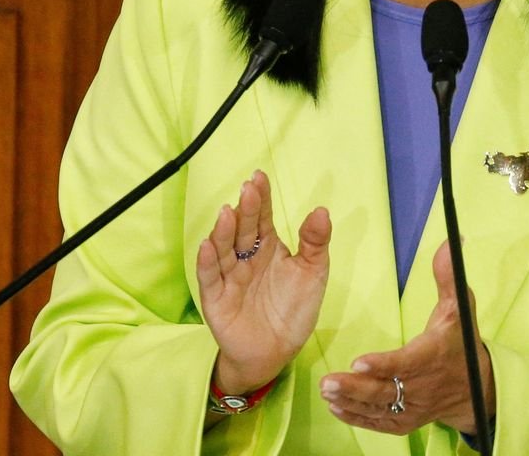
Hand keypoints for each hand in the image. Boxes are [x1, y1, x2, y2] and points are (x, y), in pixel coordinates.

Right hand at [196, 170, 330, 393]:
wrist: (275, 352)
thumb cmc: (293, 310)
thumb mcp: (312, 274)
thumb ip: (315, 243)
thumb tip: (321, 210)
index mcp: (268, 248)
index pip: (263, 218)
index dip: (261, 198)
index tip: (259, 176)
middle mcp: (246, 258)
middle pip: (243, 230)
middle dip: (246, 209)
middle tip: (249, 189)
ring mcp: (229, 277)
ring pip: (224, 249)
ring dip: (224, 231)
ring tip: (228, 212)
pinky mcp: (216, 299)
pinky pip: (210, 278)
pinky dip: (207, 262)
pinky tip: (207, 245)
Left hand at [320, 241, 494, 435]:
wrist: (475, 388)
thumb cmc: (459, 343)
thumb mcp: (459, 308)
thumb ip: (448, 277)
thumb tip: (448, 242)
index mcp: (433, 356)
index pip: (406, 363)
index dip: (382, 364)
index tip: (358, 362)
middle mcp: (422, 386)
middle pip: (386, 390)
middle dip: (356, 387)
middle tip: (328, 381)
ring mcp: (413, 407)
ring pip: (379, 408)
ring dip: (351, 401)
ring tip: (326, 391)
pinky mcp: (405, 421)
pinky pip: (378, 422)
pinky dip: (357, 417)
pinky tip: (336, 406)